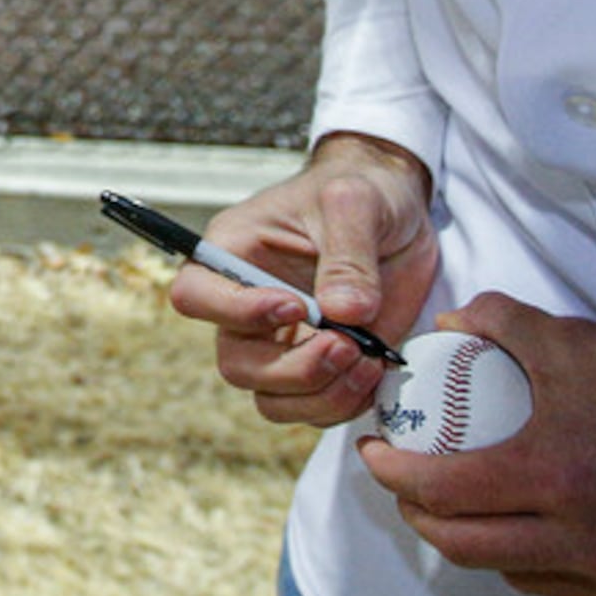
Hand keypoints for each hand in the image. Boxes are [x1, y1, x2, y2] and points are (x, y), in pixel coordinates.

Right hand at [168, 132, 437, 428]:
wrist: (399, 208)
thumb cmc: (362, 188)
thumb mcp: (356, 201)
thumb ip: (349, 253)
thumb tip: (346, 313)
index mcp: (234, 253)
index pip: (196, 295)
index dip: (236, 312)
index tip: (296, 306)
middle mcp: (250, 305)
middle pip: (237, 364)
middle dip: (292, 370)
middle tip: (346, 346)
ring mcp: (286, 341)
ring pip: (273, 399)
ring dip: (322, 396)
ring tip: (368, 362)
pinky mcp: (324, 363)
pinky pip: (317, 406)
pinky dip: (349, 401)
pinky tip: (378, 368)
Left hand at [358, 294, 595, 595]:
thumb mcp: (590, 342)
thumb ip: (508, 325)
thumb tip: (453, 324)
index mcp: (556, 473)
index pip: (440, 489)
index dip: (392, 471)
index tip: (372, 449)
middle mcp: (580, 538)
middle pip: (461, 543)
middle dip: (417, 510)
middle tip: (402, 475)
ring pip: (508, 570)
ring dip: (467, 537)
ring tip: (454, 498)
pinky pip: (560, 586)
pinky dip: (525, 557)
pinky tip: (521, 524)